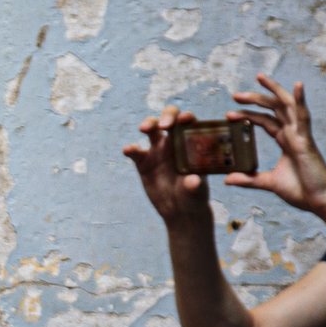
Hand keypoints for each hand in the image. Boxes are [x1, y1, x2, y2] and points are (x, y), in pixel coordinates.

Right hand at [122, 105, 217, 223]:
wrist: (178, 210)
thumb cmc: (193, 196)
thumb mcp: (196, 192)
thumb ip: (194, 185)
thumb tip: (193, 181)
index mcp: (191, 142)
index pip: (190, 123)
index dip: (186, 117)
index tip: (184, 120)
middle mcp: (175, 141)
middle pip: (170, 118)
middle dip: (167, 116)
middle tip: (163, 126)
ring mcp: (157, 150)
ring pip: (152, 128)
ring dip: (148, 123)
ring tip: (144, 129)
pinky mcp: (143, 162)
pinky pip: (136, 152)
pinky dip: (131, 149)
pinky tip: (128, 150)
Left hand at [230, 74, 325, 226]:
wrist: (320, 201)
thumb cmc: (302, 190)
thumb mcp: (269, 183)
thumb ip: (249, 180)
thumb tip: (227, 179)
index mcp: (285, 141)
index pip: (265, 121)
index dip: (249, 115)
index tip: (229, 113)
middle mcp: (293, 133)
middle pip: (273, 108)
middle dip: (255, 99)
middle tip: (235, 95)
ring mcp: (300, 135)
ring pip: (286, 106)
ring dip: (273, 91)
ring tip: (259, 78)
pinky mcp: (306, 141)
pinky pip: (303, 117)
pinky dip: (300, 100)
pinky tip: (297, 85)